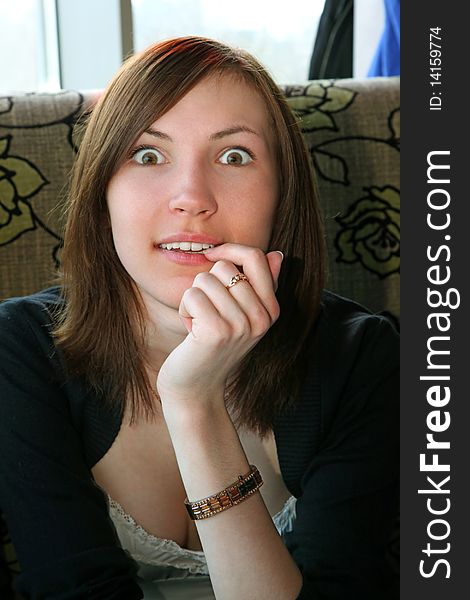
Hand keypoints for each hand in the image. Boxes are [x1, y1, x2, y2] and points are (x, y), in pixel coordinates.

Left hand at [156, 244, 282, 406]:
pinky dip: (184, 309)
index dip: (230, 250)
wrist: (196, 388)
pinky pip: (192, 295)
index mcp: (271, 310)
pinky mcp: (217, 332)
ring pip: (205, 280)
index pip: (257, 257)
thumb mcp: (242, 316)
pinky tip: (191, 330)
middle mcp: (261, 318)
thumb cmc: (214, 346)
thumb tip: (277, 254)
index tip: (212, 257)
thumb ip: (259, 286)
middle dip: (207, 284)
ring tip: (199, 322)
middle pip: (226, 267)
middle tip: (207, 312)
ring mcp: (241, 325)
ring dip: (193, 299)